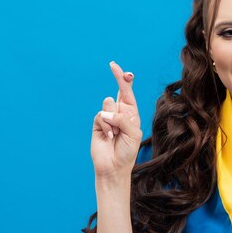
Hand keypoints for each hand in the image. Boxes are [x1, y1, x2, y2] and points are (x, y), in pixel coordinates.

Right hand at [91, 61, 142, 181]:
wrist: (114, 166)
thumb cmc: (127, 151)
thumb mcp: (133, 133)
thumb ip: (123, 119)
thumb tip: (106, 112)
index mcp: (131, 113)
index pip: (127, 92)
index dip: (123, 78)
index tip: (115, 66)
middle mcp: (120, 112)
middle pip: (118, 92)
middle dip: (119, 80)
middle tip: (115, 79)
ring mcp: (108, 117)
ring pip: (109, 103)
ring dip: (114, 118)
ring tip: (117, 133)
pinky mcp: (98, 123)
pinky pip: (101, 115)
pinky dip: (107, 126)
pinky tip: (110, 137)